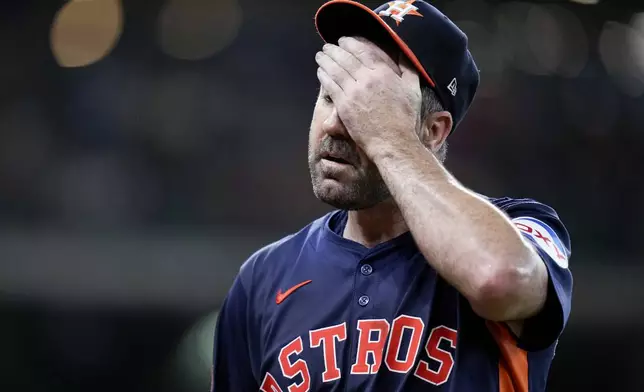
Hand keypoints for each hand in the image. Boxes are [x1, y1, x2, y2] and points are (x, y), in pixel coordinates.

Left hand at [315, 36, 422, 159]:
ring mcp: (354, 92)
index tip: (343, 40)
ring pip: (335, 70)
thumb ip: (409, 69)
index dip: (349, 43)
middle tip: (328, 46)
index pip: (362, 50)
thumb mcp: (413, 90)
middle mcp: (367, 79)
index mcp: (383, 73)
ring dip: (325, 60)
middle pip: (345, 58)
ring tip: (320, 56)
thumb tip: (406, 54)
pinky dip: (323, 76)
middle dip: (334, 50)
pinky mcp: (344, 105)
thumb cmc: (405, 118)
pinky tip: (320, 72)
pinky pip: (330, 85)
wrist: (393, 141)